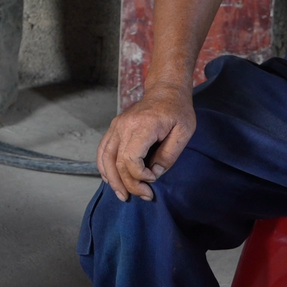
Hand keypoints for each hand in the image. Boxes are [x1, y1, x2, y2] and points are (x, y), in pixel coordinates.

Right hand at [95, 85, 195, 201]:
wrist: (166, 91)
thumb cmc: (177, 110)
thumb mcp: (184, 132)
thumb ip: (169, 155)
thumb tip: (154, 173)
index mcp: (143, 126)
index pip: (130, 158)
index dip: (139, 175)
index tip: (153, 178)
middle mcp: (125, 125)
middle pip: (117, 161)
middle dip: (128, 183)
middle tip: (143, 196)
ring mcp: (117, 126)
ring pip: (105, 157)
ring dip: (111, 179)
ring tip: (122, 195)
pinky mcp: (115, 128)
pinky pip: (103, 149)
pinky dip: (103, 166)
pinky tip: (110, 179)